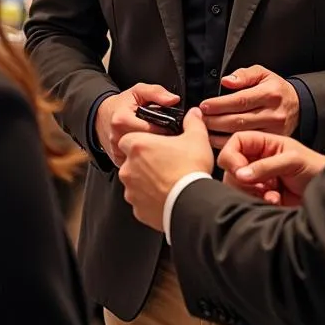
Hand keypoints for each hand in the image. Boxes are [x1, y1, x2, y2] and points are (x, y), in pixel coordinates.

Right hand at [94, 83, 179, 166]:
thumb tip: (173, 100)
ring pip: (143, 158)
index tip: (173, 128)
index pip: (151, 130)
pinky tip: (149, 152)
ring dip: (154, 153)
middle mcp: (117, 137)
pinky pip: (137, 165)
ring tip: (160, 143)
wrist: (101, 115)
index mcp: (122, 120)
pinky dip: (145, 160)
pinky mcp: (118, 161)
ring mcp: (116, 151)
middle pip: (147, 146)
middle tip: (170, 137)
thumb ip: (156, 93)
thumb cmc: (122, 104)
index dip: (166, 129)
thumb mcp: (138, 91)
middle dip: (162, 142)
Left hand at [119, 108, 212, 229]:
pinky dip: (150, 199)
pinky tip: (166, 195)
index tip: (152, 144)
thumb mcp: (197, 138)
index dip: (140, 141)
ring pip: (134, 182)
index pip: (127, 139)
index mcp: (138, 147)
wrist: (192, 204)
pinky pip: (141, 201)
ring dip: (146, 181)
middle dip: (144, 162)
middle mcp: (129, 168)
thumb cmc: (190, 170)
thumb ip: (193, 122)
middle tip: (164, 163)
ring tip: (167, 181)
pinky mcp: (137, 209)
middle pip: (130, 161)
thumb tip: (193, 114)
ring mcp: (131, 191)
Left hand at [199, 65, 299, 148]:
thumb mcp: (263, 73)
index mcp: (269, 94)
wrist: (298, 105)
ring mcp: (273, 130)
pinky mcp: (272, 141)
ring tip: (204, 129)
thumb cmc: (276, 89)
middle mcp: (273, 113)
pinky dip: (229, 143)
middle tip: (200, 118)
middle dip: (214, 120)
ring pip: (241, 134)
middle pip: (238, 120)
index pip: (240, 100)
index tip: (204, 105)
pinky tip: (216, 139)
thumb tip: (227, 81)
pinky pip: (247, 144)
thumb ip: (244, 75)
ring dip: (218, 134)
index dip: (219, 104)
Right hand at [218, 131, 324, 206]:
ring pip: (237, 185)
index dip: (232, 155)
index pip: (236, 142)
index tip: (239, 171)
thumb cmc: (315, 168)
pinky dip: (259, 201)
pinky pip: (248, 199)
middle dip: (241, 179)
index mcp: (264, 143)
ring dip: (251, 192)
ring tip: (272, 194)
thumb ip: (266, 165)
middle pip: (232, 166)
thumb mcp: (293, 161)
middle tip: (258, 185)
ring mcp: (260, 178)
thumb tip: (240, 174)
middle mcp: (258, 160)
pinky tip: (275, 200)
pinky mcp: (263, 196)